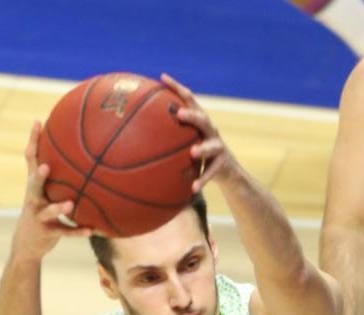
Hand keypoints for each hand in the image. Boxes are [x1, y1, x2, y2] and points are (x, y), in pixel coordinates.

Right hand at [10, 121, 77, 259]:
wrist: (27, 244)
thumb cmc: (41, 211)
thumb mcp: (44, 192)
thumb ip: (56, 175)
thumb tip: (79, 152)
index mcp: (33, 185)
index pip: (30, 159)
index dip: (33, 141)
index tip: (38, 121)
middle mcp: (33, 199)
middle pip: (33, 185)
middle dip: (38, 176)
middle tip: (46, 166)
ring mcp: (39, 217)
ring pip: (47, 211)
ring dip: (57, 208)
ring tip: (69, 204)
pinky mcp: (48, 233)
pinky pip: (65, 232)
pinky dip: (77, 231)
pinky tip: (91, 230)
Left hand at [162, 73, 229, 190]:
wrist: (228, 173)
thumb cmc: (200, 155)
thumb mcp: (186, 142)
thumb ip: (169, 135)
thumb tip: (135, 134)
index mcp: (199, 121)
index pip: (189, 99)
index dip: (177, 87)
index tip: (162, 77)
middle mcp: (210, 130)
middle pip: (203, 119)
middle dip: (193, 115)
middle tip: (180, 114)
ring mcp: (219, 147)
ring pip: (212, 146)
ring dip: (203, 148)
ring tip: (193, 153)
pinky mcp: (223, 164)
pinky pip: (211, 173)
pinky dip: (202, 180)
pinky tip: (193, 188)